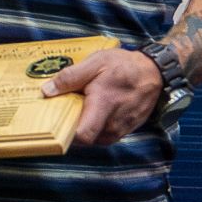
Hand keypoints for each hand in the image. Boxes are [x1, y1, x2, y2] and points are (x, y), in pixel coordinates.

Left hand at [42, 48, 161, 147]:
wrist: (154, 71)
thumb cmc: (124, 66)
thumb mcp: (95, 63)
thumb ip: (70, 77)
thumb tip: (47, 91)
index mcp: (104, 106)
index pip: (82, 136)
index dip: (64, 134)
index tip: (52, 123)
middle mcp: (113, 124)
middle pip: (83, 139)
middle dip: (70, 127)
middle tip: (62, 110)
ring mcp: (121, 130)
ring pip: (93, 137)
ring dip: (83, 125)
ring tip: (79, 107)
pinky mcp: (124, 131)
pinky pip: (102, 134)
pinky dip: (94, 125)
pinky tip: (91, 110)